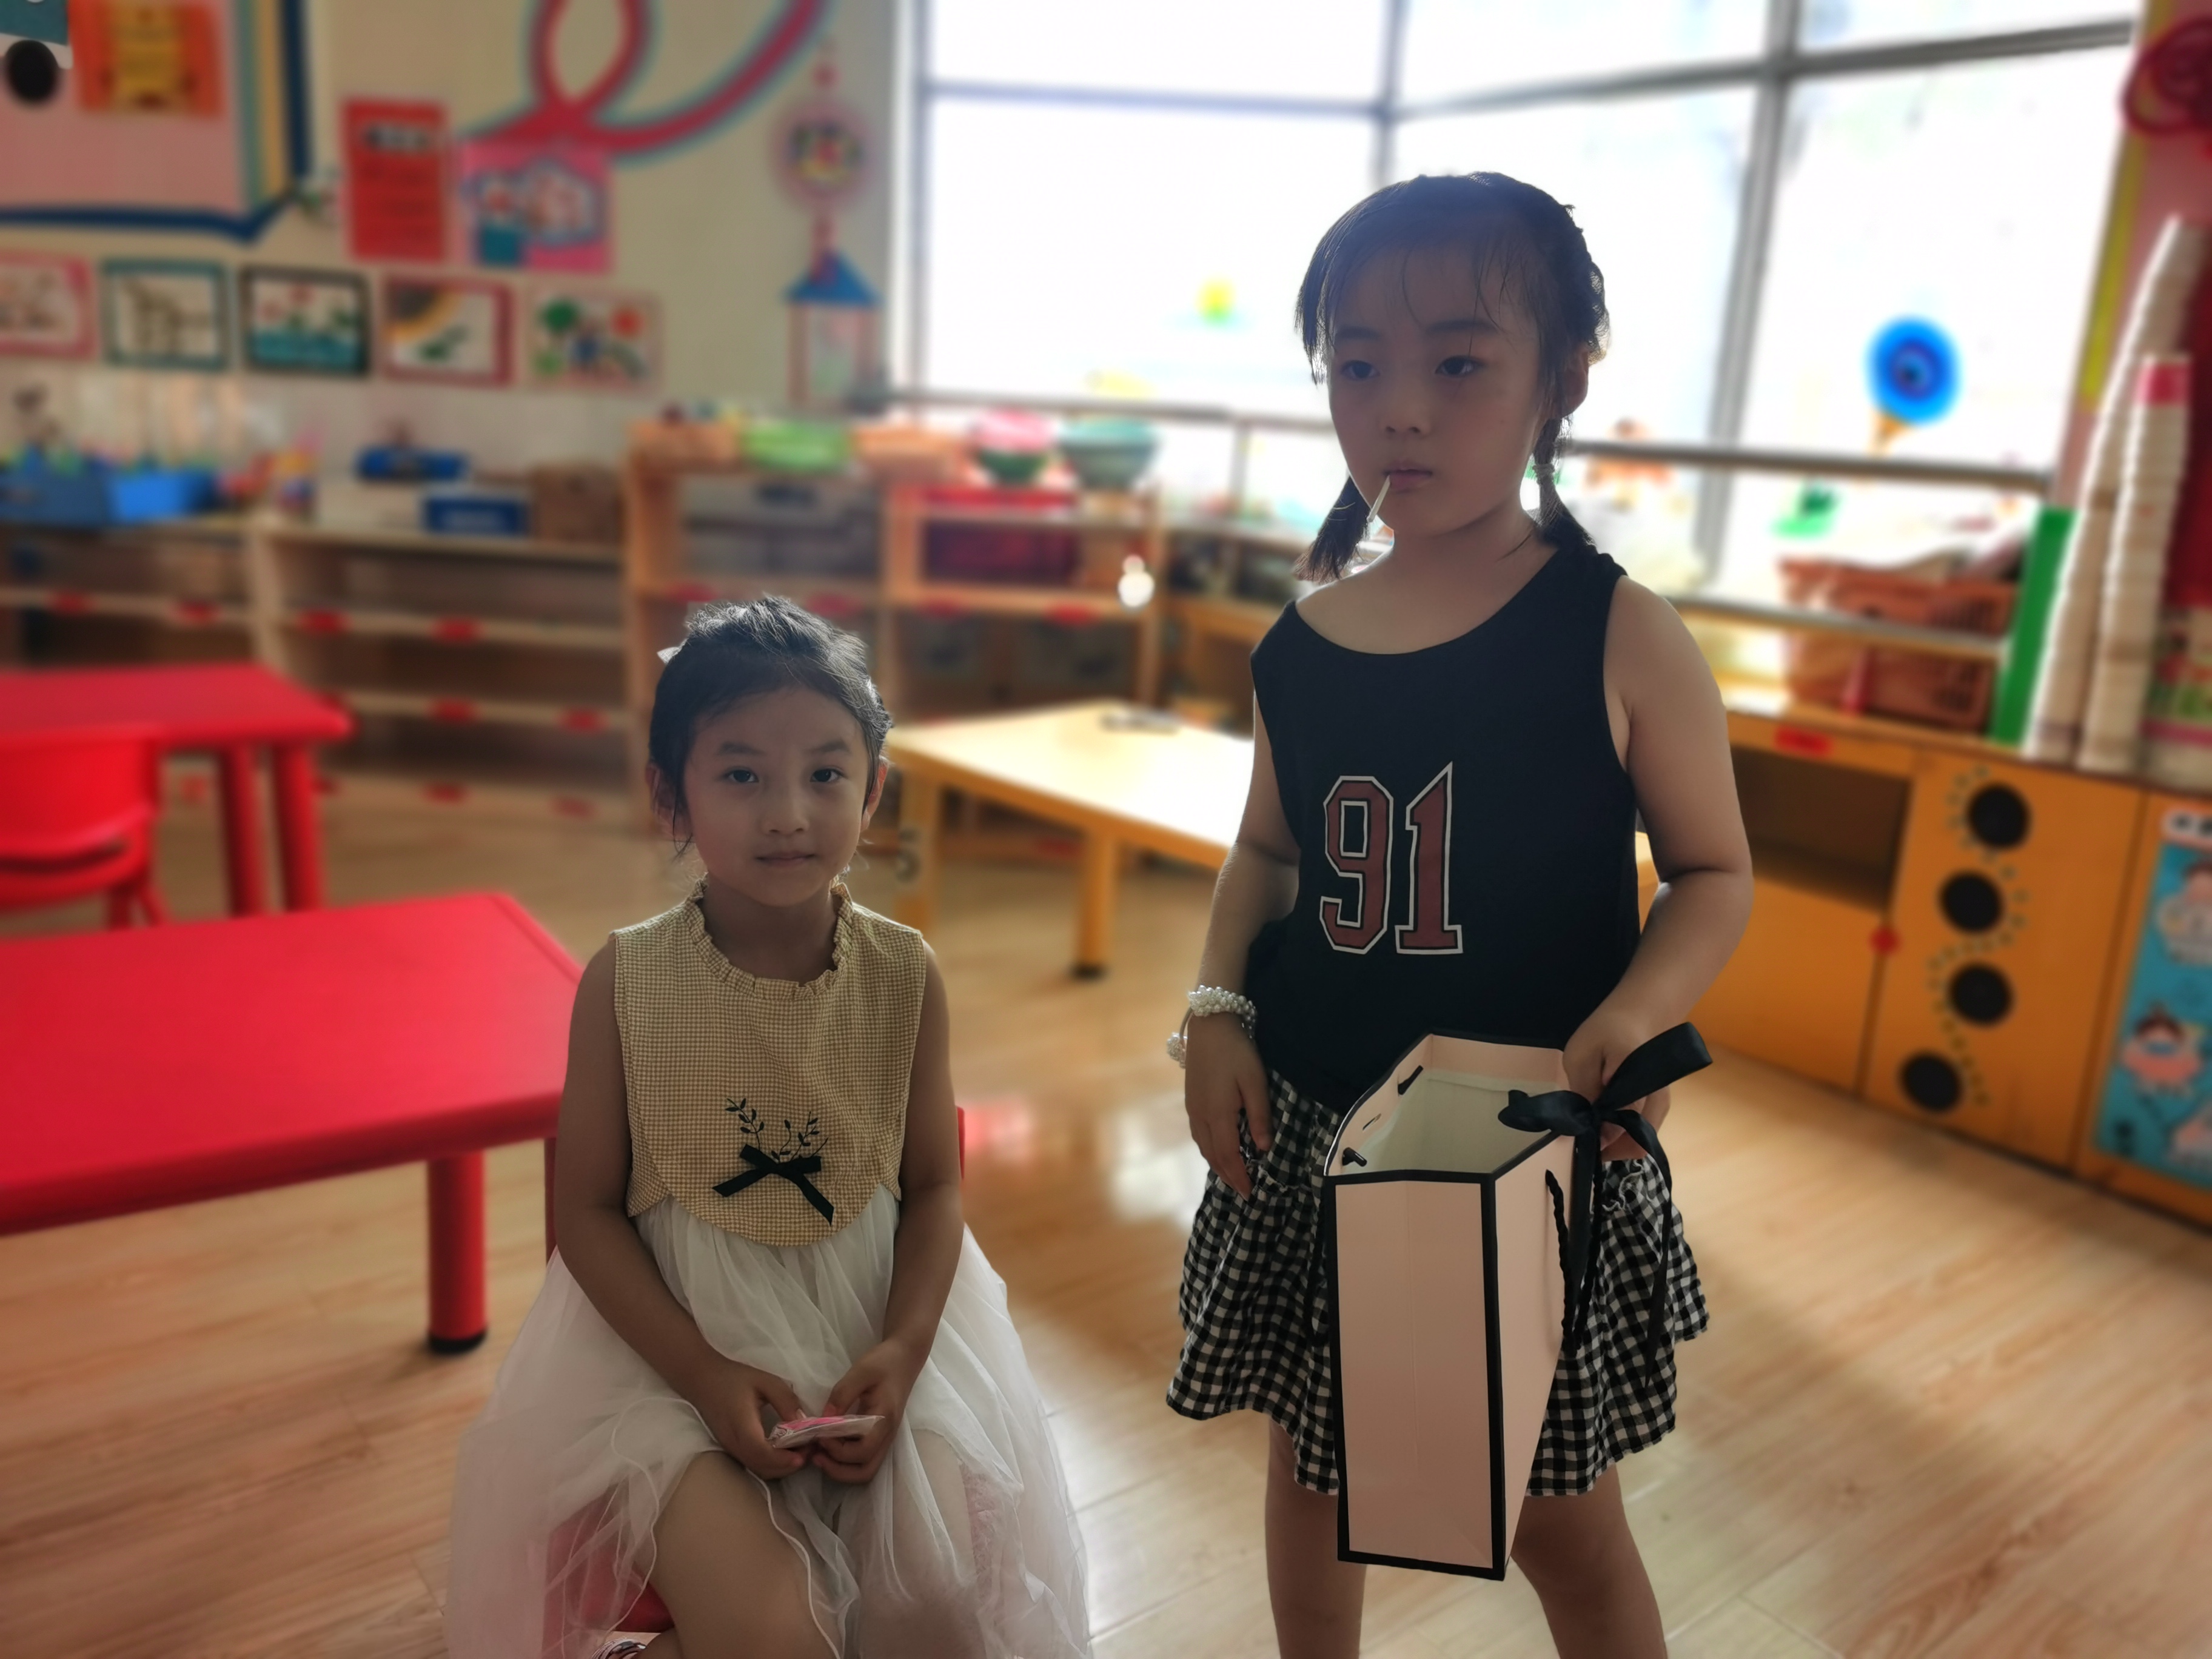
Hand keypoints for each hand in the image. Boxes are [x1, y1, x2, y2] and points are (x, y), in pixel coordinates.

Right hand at [691, 1356, 811, 1480]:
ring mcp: (731, 1449)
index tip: (806, 1452)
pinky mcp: (731, 1449)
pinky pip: (753, 1464)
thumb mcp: (765, 1381)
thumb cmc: (734, 1378)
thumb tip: (803, 1422)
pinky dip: (771, 1463)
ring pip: (759, 1469)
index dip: (785, 1459)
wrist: (702, 1380)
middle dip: (789, 1465)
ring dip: (781, 1466)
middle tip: (810, 1450)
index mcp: (742, 1426)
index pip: (763, 1453)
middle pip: (763, 1468)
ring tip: (801, 1450)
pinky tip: (784, 1450)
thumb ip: (785, 1401)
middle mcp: (735, 1444)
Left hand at [809, 1339, 920, 1484]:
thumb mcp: (861, 1371)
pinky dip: (847, 1461)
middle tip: (816, 1455)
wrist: (905, 1357)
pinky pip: (865, 1458)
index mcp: (884, 1419)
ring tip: (820, 1455)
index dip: (838, 1450)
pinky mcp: (881, 1435)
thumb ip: (842, 1395)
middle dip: (838, 1469)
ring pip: (866, 1469)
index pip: (862, 1451)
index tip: (820, 1435)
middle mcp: (887, 1435)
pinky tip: (831, 1446)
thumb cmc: (884, 1362)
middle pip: (866, 1471)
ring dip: (842, 1468)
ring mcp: (886, 1437)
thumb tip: (824, 1420)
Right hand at [1183, 1014, 1269, 1198]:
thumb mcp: (1255, 1081)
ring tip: (1231, 1175)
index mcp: (1218, 1114)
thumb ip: (1260, 1115)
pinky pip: (1199, 1135)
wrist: (1209, 1026)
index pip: (1228, 1155)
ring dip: (1217, 1164)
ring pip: (1203, 1146)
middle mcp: (1201, 1117)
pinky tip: (1217, 1149)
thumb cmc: (1236, 1052)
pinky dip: (1209, 1150)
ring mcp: (1193, 1109)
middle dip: (1228, 1175)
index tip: (1250, 1192)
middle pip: (1213, 1155)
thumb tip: (1264, 1147)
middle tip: (1243, 1191)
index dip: (1238, 1175)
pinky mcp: (1191, 1101)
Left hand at [1561, 1003, 1669, 1162]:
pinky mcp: (1659, 1105)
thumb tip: (1585, 1127)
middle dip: (1610, 1149)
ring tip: (1591, 1133)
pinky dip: (1625, 1134)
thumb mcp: (1582, 1054)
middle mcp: (1657, 1099)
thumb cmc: (1607, 1030)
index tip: (1578, 1142)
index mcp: (1638, 1083)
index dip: (1599, 1140)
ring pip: (1642, 1140)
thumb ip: (1584, 1090)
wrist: (1640, 1013)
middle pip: (1638, 1143)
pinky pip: (1643, 1130)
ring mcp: (1661, 1104)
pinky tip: (1604, 1124)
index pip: (1621, 1125)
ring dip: (1617, 1143)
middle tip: (1583, 1142)